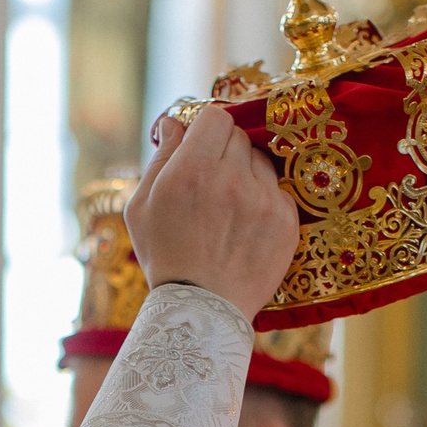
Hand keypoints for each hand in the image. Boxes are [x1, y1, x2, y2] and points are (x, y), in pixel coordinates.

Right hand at [125, 107, 298, 324]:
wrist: (202, 309)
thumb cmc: (166, 257)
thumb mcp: (142, 208)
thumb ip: (159, 159)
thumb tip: (175, 123)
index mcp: (191, 170)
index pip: (215, 117)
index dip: (207, 129)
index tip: (202, 145)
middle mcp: (230, 179)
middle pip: (238, 136)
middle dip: (224, 151)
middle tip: (212, 180)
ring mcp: (262, 199)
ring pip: (260, 161)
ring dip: (246, 174)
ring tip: (229, 207)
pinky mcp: (285, 220)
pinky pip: (277, 190)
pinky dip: (263, 201)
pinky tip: (246, 225)